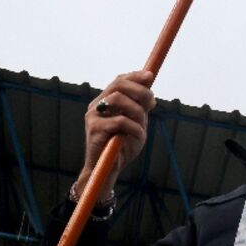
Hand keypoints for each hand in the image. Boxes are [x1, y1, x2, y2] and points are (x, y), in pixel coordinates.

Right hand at [77, 71, 155, 194]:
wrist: (108, 169)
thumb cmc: (122, 147)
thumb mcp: (136, 123)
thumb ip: (140, 107)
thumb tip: (149, 88)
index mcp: (106, 102)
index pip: (119, 80)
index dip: (135, 76)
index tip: (150, 76)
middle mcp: (97, 105)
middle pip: (118, 84)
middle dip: (140, 90)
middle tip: (152, 102)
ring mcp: (93, 116)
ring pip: (119, 99)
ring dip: (137, 110)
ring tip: (141, 125)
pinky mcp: (94, 129)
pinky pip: (120, 121)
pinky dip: (135, 128)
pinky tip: (137, 136)